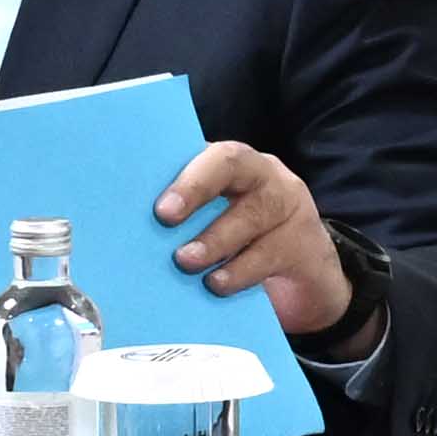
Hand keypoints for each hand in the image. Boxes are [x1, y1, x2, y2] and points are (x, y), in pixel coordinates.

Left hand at [155, 141, 349, 342]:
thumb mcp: (217, 223)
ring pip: (253, 212)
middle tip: (164, 218)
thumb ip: (186, 217)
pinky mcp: (305, 244)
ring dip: (215, 239)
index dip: (183, 173)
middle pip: (232, 163)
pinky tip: (217, 284)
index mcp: (234, 164)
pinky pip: (269, 254)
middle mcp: (264, 175)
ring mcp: (289, 207)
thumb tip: (131, 229)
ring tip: (187, 262)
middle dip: (195, 187)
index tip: (159, 206)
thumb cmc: (244, 246)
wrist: (305, 278)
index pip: (207, 151)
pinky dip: (239, 272)